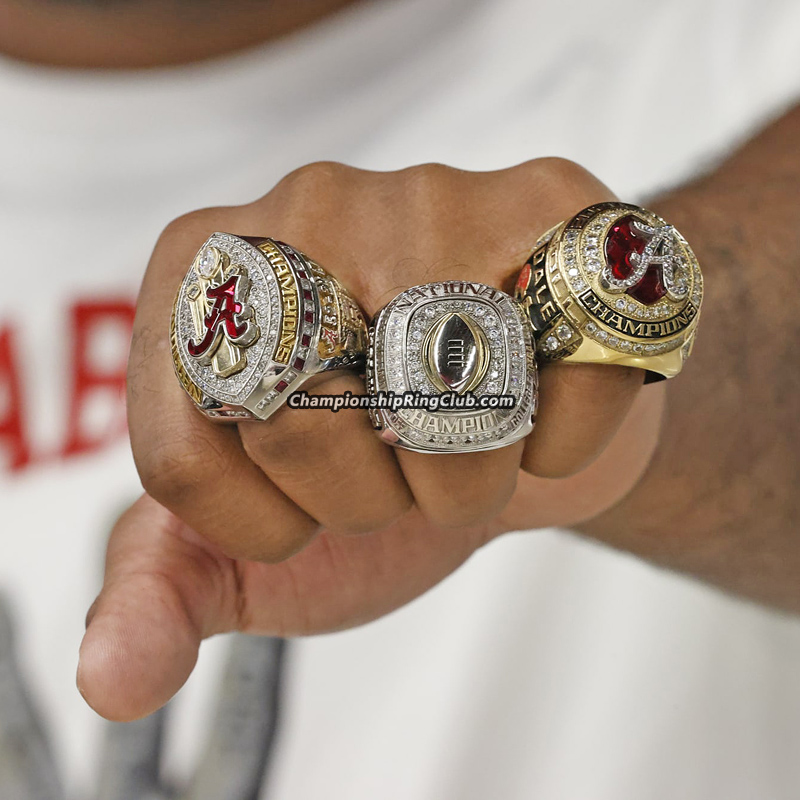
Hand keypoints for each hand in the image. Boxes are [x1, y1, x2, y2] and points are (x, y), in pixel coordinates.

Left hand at [78, 159, 663, 719]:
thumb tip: (115, 679)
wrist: (510, 434)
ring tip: (468, 437)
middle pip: (300, 421)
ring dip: (463, 482)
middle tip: (398, 462)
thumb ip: (167, 589)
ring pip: (434, 406)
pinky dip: (558, 449)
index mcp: (202, 274)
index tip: (311, 501)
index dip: (268, 522)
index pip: (188, 450)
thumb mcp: (258, 541)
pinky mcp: (558, 212)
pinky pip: (563, 387)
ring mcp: (435, 193)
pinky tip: (543, 408)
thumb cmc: (380, 476)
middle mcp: (305, 206)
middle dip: (367, 499)